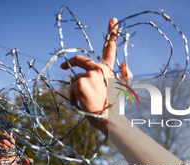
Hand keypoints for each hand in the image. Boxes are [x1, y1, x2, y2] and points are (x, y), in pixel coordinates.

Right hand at [0, 133, 32, 164]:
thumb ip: (29, 163)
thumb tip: (28, 158)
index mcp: (13, 157)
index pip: (11, 146)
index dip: (11, 140)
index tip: (12, 135)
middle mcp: (6, 157)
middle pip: (4, 145)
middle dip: (5, 139)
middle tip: (8, 137)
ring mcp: (0, 160)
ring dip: (1, 143)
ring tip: (5, 141)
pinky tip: (0, 147)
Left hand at [61, 18, 131, 133]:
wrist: (110, 119)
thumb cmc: (115, 106)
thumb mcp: (123, 90)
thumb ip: (125, 74)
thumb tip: (124, 62)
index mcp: (109, 69)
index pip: (111, 48)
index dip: (112, 33)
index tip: (113, 20)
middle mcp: (99, 69)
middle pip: (80, 60)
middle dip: (71, 63)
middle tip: (63, 66)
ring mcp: (88, 75)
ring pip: (74, 79)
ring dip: (76, 90)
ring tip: (84, 101)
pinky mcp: (79, 83)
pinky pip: (71, 88)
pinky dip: (73, 97)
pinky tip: (80, 103)